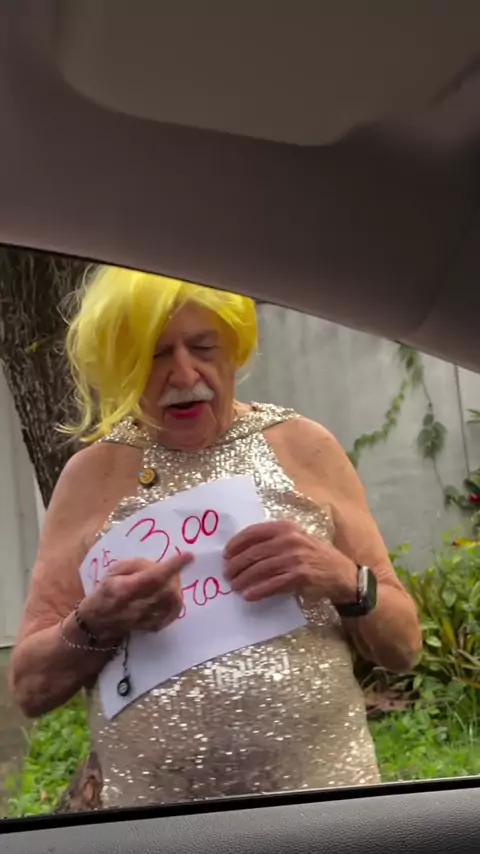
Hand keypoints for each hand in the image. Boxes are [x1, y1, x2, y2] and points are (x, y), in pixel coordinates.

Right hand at [79, 552, 193, 638]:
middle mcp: (135, 608)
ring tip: (169, 581)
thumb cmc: (106, 590)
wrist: (97, 621)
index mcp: (124, 589)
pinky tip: (170, 594)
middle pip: (167, 591)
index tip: (188, 556)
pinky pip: (173, 614)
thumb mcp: (114, 570)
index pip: (153, 578)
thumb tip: (160, 565)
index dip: (172, 567)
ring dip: (176, 588)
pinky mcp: (151, 627)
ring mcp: (145, 620)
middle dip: (175, 576)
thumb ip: (137, 565)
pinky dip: (176, 601)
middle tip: (172, 569)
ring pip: (173, 602)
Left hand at [224, 520, 356, 602]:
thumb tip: (243, 550)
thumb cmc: (314, 555)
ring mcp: (295, 558)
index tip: (226, 554)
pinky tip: (248, 595)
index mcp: (286, 527)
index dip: (236, 544)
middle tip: (227, 574)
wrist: (341, 573)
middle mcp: (289, 540)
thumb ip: (274, 539)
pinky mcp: (299, 577)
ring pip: (260, 569)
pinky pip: (272, 585)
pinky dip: (258, 591)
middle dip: (236, 564)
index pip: (254, 532)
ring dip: (243, 579)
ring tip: (234, 586)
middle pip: (254, 552)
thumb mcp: (296, 538)